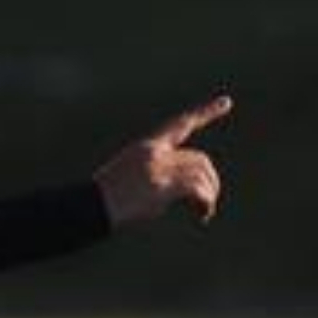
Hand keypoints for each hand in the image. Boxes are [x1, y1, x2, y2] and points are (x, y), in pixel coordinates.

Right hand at [95, 95, 233, 228]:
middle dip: (210, 180)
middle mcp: (155, 152)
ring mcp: (159, 167)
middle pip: (200, 159)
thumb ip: (160, 177)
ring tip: (204, 212)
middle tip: (207, 203)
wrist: (91, 206)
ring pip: (201, 174)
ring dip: (208, 195)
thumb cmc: (106, 199)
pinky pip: (196, 189)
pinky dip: (205, 202)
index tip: (227, 101)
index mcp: (147, 146)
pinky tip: (202, 216)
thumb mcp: (132, 178)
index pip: (181, 124)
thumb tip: (185, 193)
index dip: (206, 112)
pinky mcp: (162, 184)